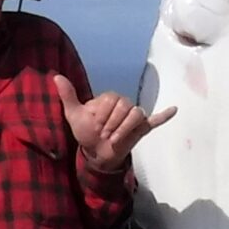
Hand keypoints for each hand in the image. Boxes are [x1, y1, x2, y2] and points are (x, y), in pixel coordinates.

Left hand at [53, 74, 175, 172]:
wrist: (95, 153)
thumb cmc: (86, 132)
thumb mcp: (74, 114)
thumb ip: (68, 95)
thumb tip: (55, 76)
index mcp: (110, 98)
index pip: (112, 99)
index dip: (103, 115)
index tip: (95, 127)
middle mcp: (124, 104)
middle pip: (125, 106)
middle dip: (113, 124)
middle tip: (104, 136)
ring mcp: (134, 116)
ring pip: (137, 114)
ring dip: (124, 129)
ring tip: (114, 139)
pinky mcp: (142, 128)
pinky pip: (156, 120)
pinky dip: (164, 116)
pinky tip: (174, 109)